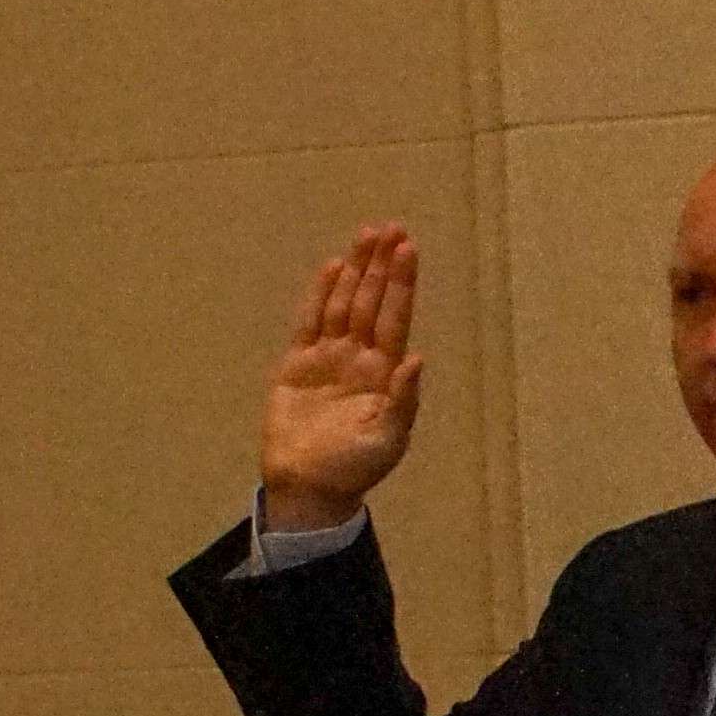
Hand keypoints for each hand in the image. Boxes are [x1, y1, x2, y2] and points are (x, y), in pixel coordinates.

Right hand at [260, 225, 426, 527]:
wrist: (309, 487)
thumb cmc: (356, 467)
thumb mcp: (389, 438)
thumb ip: (404, 399)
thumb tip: (418, 358)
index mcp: (385, 372)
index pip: (396, 317)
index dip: (402, 283)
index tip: (408, 249)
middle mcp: (360, 357)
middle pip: (372, 301)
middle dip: (381, 265)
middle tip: (390, 228)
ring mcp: (328, 358)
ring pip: (344, 304)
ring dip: (355, 271)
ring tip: (367, 235)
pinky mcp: (297, 366)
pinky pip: (309, 323)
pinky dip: (319, 296)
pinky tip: (332, 269)